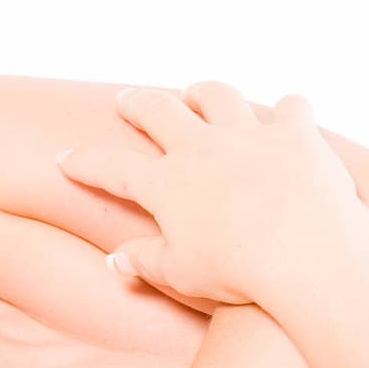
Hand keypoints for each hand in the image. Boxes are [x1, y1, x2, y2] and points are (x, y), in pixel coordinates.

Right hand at [56, 82, 363, 306]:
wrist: (303, 250)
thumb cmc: (237, 272)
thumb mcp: (181, 274)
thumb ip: (145, 262)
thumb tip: (114, 261)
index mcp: (166, 184)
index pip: (112, 167)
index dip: (84, 162)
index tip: (65, 158)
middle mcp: (202, 147)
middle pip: (159, 110)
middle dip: (138, 104)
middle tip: (126, 101)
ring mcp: (250, 134)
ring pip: (219, 96)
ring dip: (204, 92)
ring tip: (197, 94)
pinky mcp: (296, 134)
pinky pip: (291, 109)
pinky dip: (289, 111)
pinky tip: (289, 115)